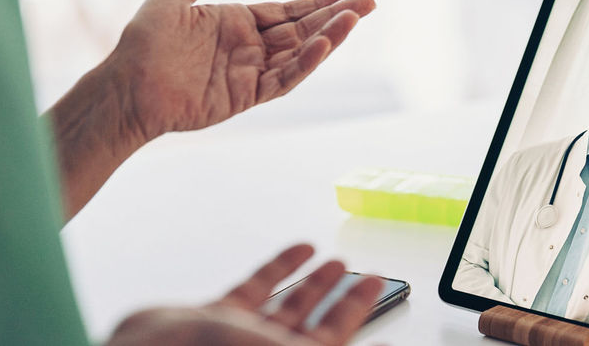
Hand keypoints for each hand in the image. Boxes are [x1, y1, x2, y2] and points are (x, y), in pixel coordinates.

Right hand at [108, 244, 383, 345]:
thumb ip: (318, 341)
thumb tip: (363, 338)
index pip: (332, 339)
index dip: (356, 311)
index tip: (376, 285)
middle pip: (312, 326)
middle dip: (338, 299)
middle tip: (362, 275)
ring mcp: (238, 338)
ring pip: (285, 306)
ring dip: (311, 282)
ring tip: (333, 261)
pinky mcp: (212, 319)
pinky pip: (254, 289)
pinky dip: (278, 268)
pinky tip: (297, 251)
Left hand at [110, 0, 375, 141]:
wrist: (126, 87)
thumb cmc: (141, 44)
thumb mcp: (167, 1)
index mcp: (235, 22)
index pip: (287, 11)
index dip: (317, 2)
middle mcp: (249, 47)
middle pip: (302, 30)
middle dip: (336, 16)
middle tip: (370, 2)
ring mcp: (250, 73)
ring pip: (299, 54)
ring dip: (328, 37)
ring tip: (355, 18)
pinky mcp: (245, 97)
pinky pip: (282, 80)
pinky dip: (305, 64)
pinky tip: (323, 46)